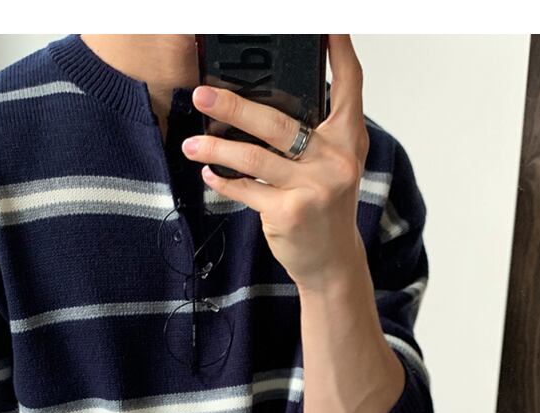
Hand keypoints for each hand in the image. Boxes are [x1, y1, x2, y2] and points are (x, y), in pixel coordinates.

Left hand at [182, 34, 368, 292]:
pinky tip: (208, 175)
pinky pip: (247, 191)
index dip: (337, 50)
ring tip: (191, 144)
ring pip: (254, 158)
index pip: (348, 83)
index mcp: (348, 139)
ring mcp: (314, 188)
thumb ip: (313, 135)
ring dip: (215, 150)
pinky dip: (224, 183)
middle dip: (234, 108)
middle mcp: (335, 159)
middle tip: (202, 94)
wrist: (332, 262)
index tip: (325, 24)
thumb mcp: (332, 166)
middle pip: (278, 122)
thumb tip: (261, 105)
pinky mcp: (290, 213)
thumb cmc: (326, 209)